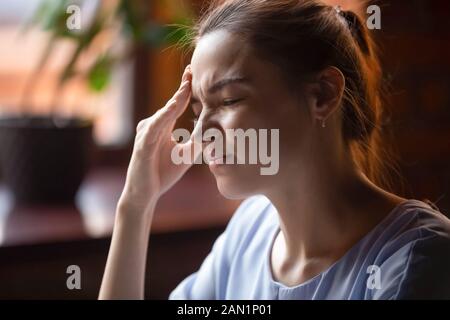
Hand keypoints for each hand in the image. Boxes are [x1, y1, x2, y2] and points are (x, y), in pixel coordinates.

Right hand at [118, 65, 199, 216]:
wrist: (145, 193)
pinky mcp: (142, 144)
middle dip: (182, 88)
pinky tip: (173, 107)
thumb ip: (196, 142)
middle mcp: (153, 126)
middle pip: (170, 104)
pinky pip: (154, 127)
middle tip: (192, 70)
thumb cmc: (162, 173)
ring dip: (176, 100)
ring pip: (164, 113)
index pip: (176, 104)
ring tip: (188, 85)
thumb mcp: (185, 155)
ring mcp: (146, 134)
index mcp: (162, 127)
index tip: (195, 74)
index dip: (185, 89)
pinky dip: (164, 117)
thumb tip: (214, 132)